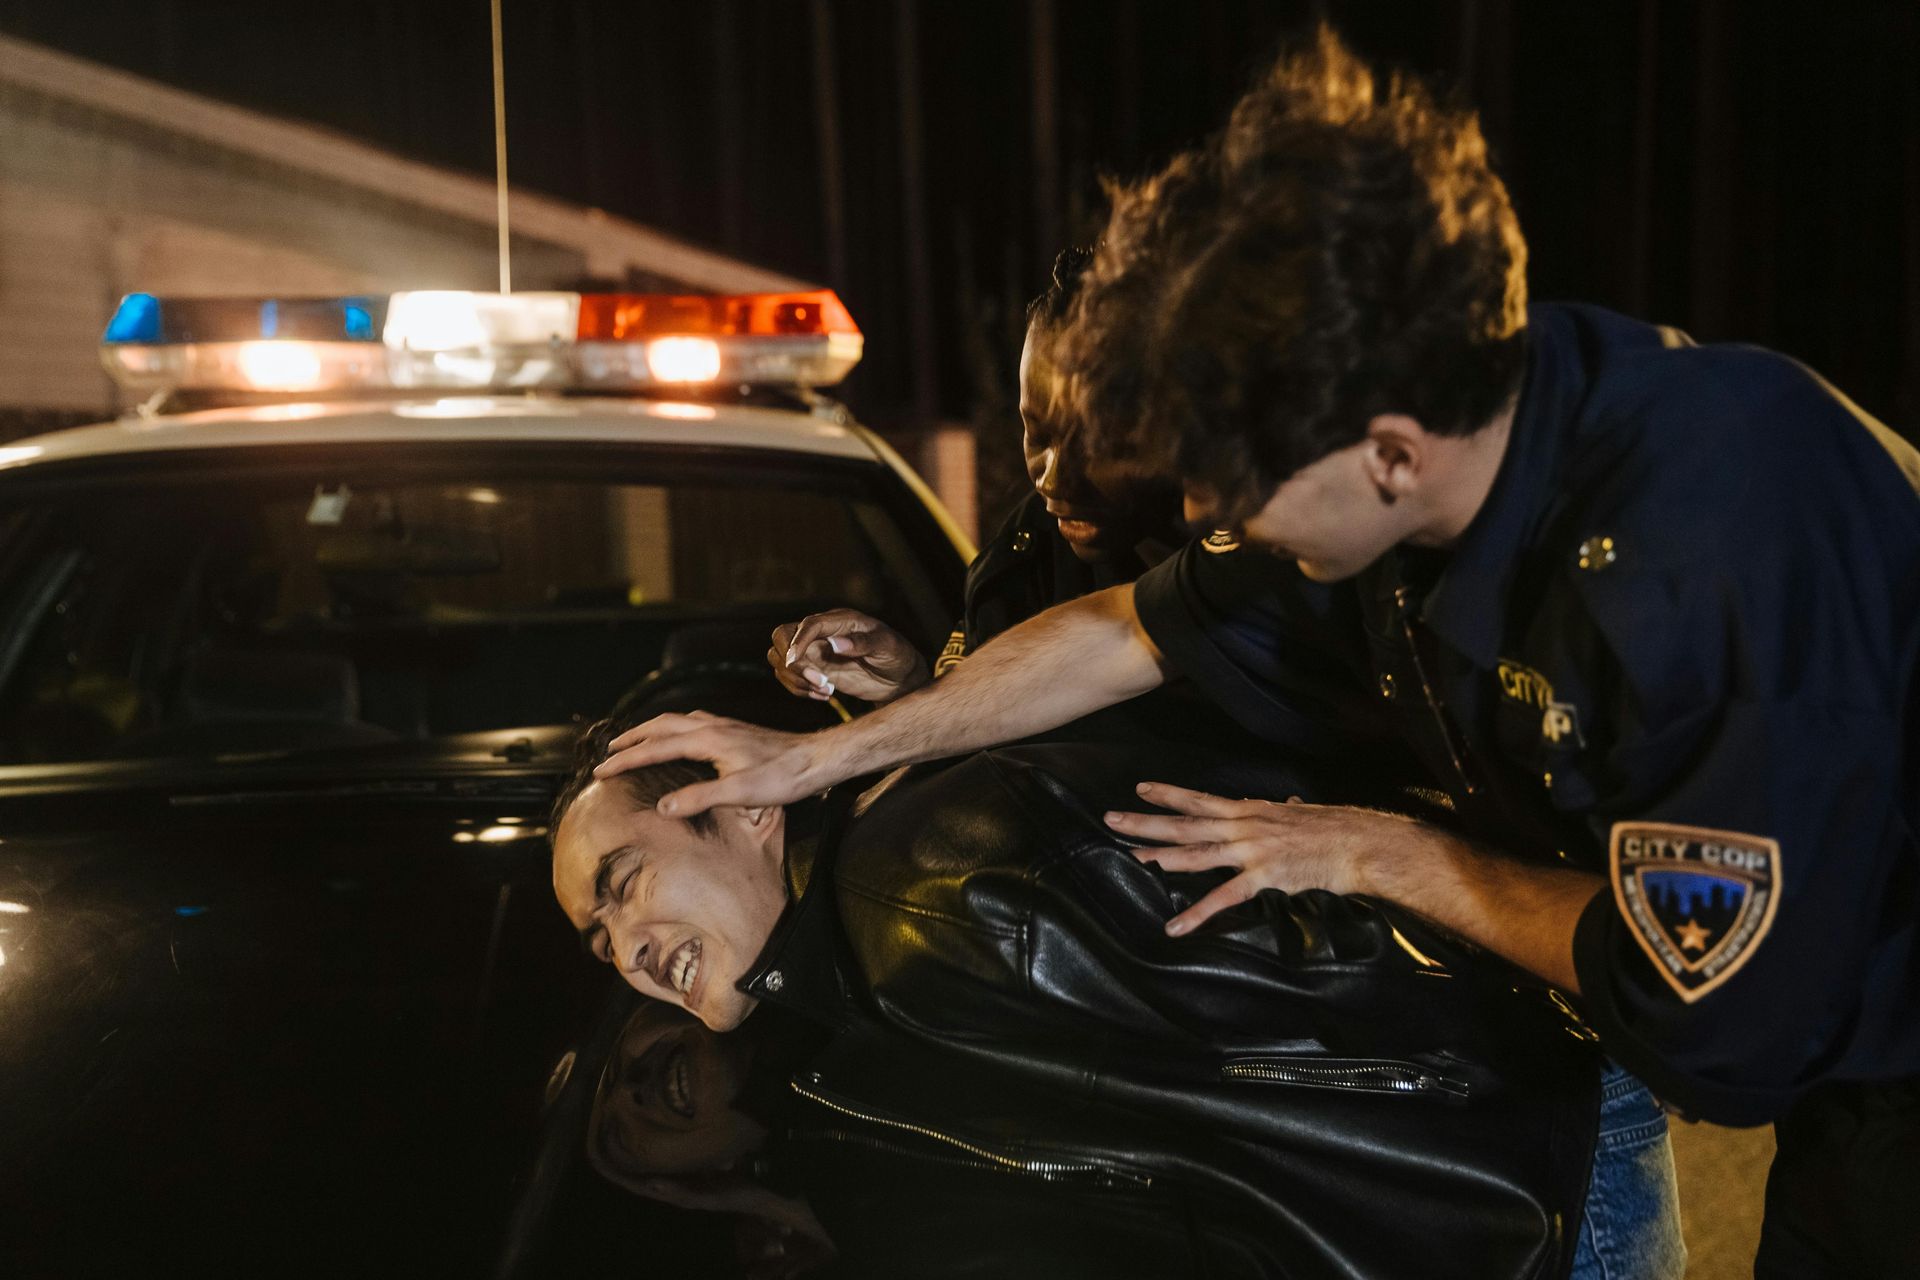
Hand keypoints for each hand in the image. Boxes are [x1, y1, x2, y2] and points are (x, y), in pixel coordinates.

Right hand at [594, 711, 823, 816]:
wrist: (815, 759)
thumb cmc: (782, 777)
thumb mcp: (739, 793)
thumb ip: (699, 798)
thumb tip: (662, 807)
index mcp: (707, 740)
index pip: (655, 748)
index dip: (626, 760)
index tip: (601, 770)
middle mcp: (712, 726)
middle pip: (660, 725)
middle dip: (632, 738)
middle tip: (609, 752)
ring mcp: (724, 725)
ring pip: (676, 720)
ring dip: (651, 729)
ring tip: (635, 741)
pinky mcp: (734, 730)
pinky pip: (692, 721)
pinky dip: (673, 727)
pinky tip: (679, 736)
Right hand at [767, 609, 929, 704]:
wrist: (900, 678)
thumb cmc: (897, 656)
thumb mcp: (887, 647)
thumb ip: (863, 643)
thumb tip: (834, 643)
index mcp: (840, 620)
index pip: (808, 624)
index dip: (797, 641)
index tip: (794, 661)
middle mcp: (823, 633)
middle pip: (782, 635)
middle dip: (791, 662)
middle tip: (818, 681)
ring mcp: (816, 651)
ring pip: (780, 659)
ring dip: (795, 679)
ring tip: (825, 691)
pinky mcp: (814, 669)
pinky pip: (789, 677)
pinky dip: (799, 689)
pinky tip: (824, 695)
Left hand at [1105, 782, 1427, 935]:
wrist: (1358, 844)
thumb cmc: (1334, 829)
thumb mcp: (1301, 814)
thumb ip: (1284, 812)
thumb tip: (1285, 804)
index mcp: (1250, 811)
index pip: (1200, 798)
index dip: (1169, 793)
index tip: (1140, 788)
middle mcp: (1244, 825)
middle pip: (1187, 822)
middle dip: (1147, 821)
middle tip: (1112, 819)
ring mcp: (1251, 849)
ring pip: (1197, 852)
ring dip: (1162, 856)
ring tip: (1132, 858)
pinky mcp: (1263, 876)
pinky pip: (1223, 898)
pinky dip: (1197, 914)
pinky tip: (1175, 926)